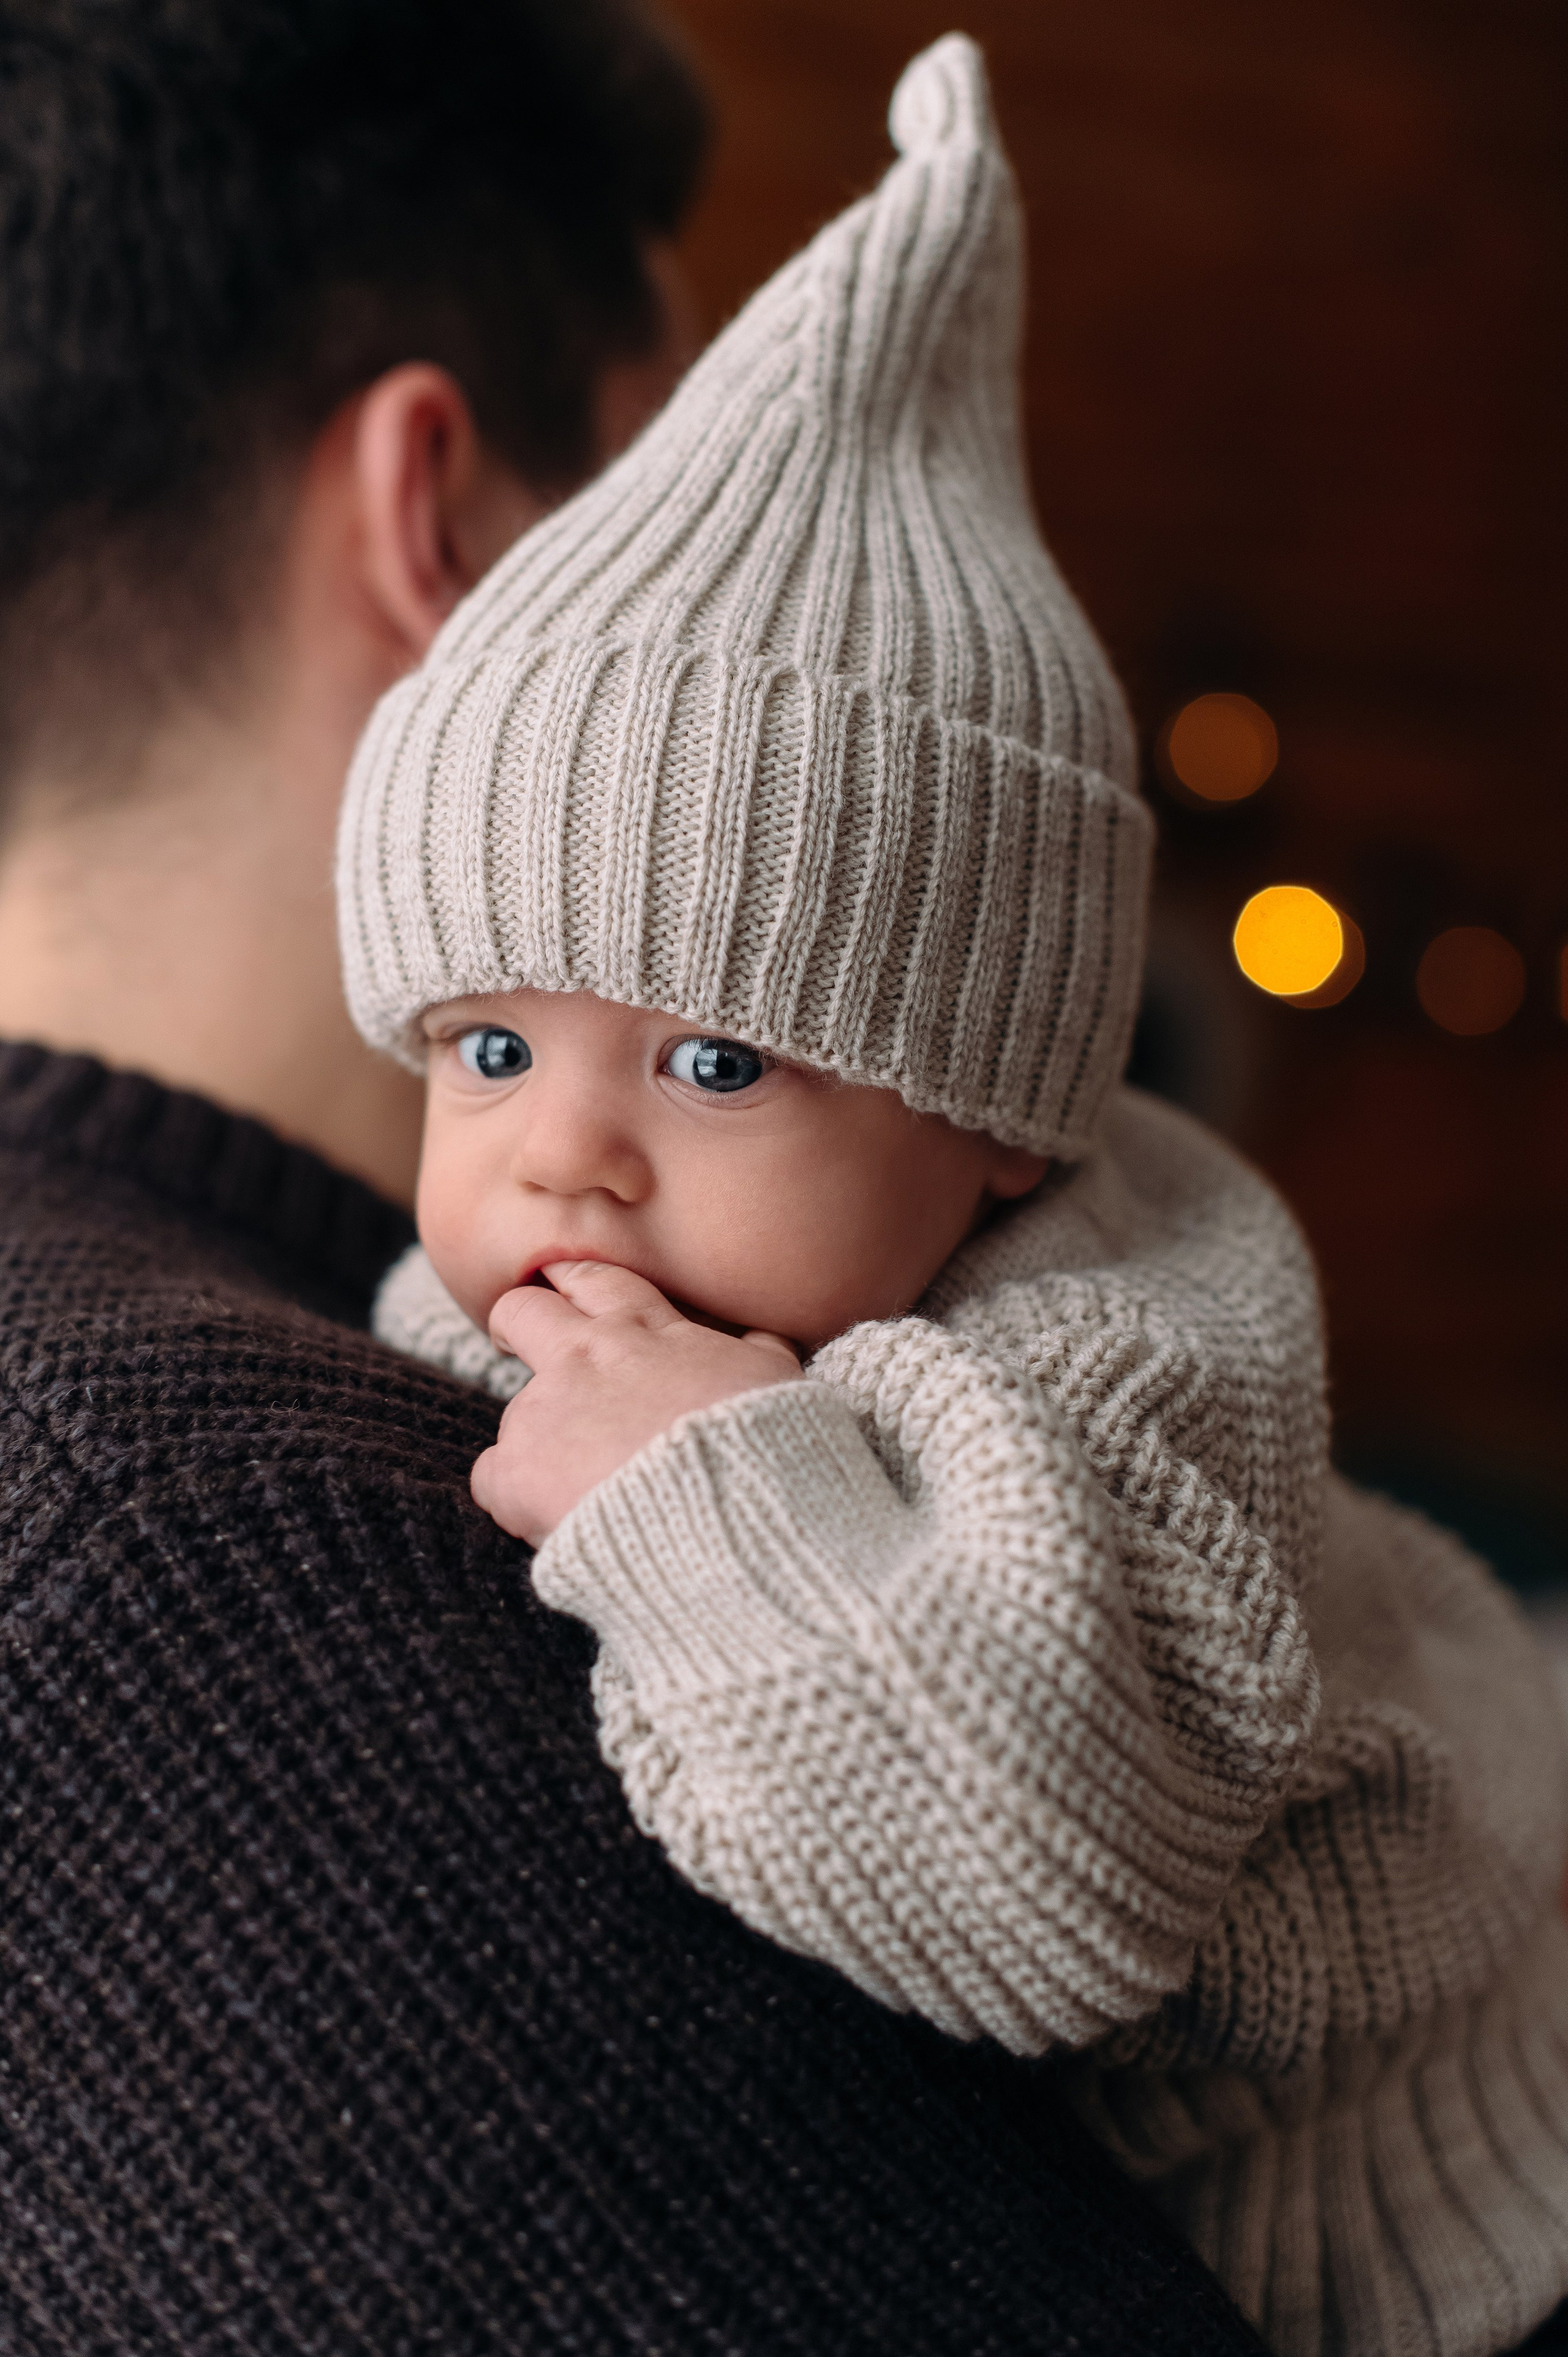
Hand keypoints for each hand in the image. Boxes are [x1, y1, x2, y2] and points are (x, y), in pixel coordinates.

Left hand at [470, 1261, 801, 1545]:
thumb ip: (758, 1349)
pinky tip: (553, 1520)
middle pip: (522, 1312)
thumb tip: (759, 1338)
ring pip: (516, 1410)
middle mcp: (588, 1358)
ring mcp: (546, 1411)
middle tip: (518, 1346)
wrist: (733, 1519)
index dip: (575, 1283)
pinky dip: (516, 1497)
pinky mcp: (519, 1471)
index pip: (597, 1281)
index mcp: (650, 1331)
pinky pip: (491, 1476)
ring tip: (584, 1487)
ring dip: (542, 1440)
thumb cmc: (763, 1451)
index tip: (568, 1295)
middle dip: (516, 1325)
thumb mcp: (777, 1380)